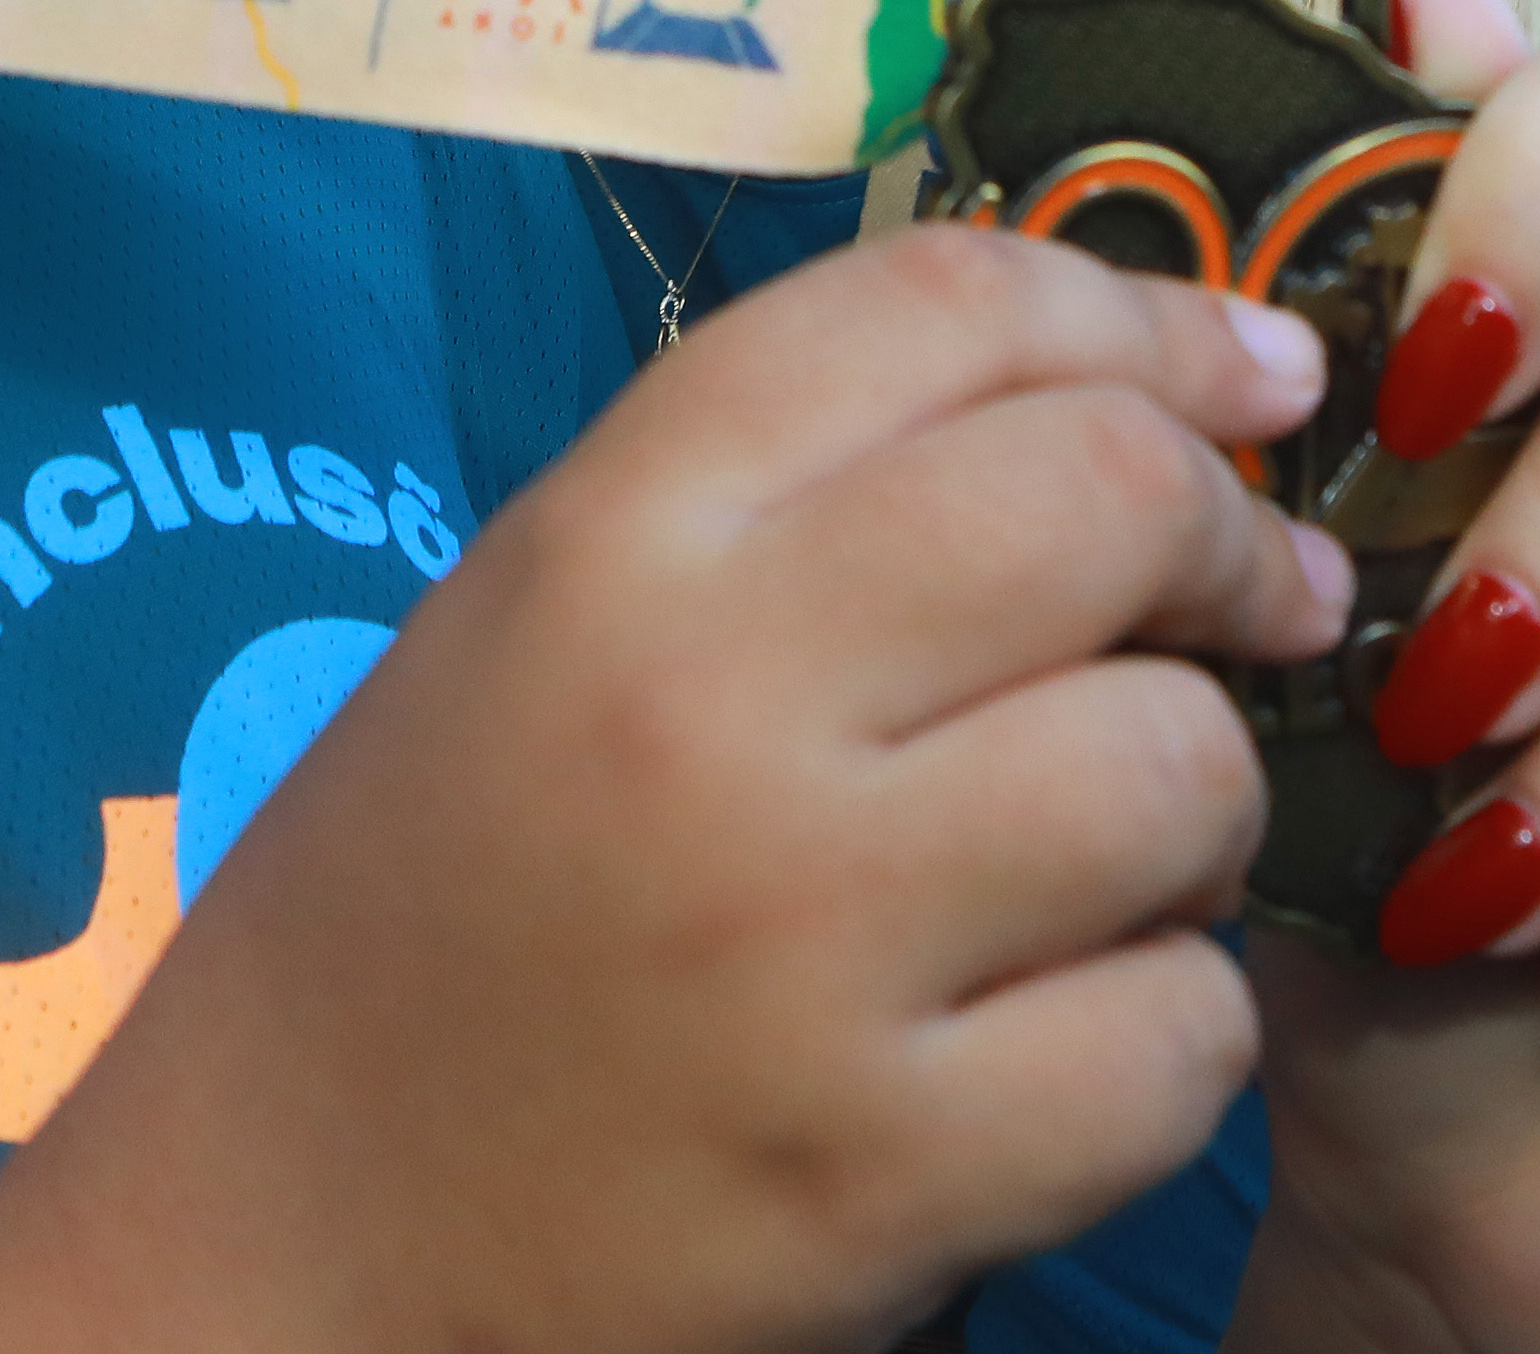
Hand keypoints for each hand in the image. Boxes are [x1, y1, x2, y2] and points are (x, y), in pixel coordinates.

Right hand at [0, 225, 1355, 1353]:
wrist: (281, 1233)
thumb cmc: (438, 901)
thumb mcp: (542, 618)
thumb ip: (795, 496)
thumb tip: (1146, 412)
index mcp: (607, 536)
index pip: (943, 307)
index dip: (1149, 317)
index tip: (1257, 378)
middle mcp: (701, 701)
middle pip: (1105, 501)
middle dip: (1228, 549)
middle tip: (1245, 610)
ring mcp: (797, 942)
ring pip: (1182, 772)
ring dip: (1202, 812)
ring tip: (1116, 859)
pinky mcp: (884, 1169)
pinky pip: (1181, 1035)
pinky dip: (1168, 1032)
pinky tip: (1071, 1037)